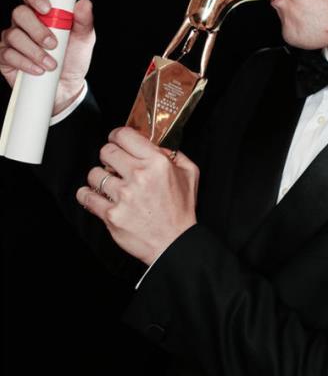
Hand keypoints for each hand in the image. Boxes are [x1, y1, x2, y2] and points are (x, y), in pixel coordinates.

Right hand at [0, 0, 95, 113]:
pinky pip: (7, 54)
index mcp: (42, 11)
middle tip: (53, 43)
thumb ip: (84, 21)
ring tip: (51, 63)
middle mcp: (24, 22)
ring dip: (34, 51)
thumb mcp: (84, 39)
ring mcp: (12, 39)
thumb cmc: (73, 57)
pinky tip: (39, 70)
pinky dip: (25, 62)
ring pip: (13, 35)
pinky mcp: (5, 57)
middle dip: (37, 29)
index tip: (47, 8)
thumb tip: (85, 3)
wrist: (67, 86)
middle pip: (19, 13)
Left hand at [76, 126, 198, 264]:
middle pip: (106, 151)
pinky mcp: (111, 215)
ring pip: (94, 174)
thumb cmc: (181, 210)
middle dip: (108, 155)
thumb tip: (155, 144)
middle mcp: (139, 176)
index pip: (125, 135)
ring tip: (108, 184)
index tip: (116, 139)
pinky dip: (87, 194)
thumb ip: (173, 154)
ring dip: (99, 177)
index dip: (117, 135)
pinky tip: (94, 195)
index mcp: (157, 162)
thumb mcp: (189, 174)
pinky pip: (86, 197)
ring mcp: (123, 196)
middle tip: (113, 163)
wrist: (175, 243)